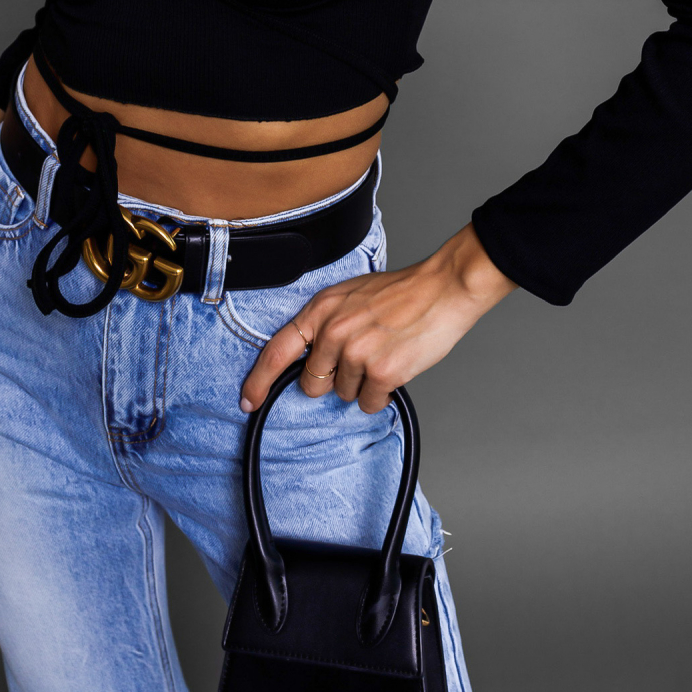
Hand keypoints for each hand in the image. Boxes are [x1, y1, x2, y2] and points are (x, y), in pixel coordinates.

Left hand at [240, 223, 516, 415]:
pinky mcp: (381, 372)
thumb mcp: (351, 296)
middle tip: (360, 357)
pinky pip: (369, 403)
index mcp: (322, 309)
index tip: (248, 400)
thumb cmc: (401, 292)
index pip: (277, 350)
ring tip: (384, 352)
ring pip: (343, 394)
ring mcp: (356, 352)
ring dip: (362, 383)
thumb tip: (312, 356)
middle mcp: (333, 331)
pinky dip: (382, 394)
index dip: (258, 380)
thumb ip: (327, 322)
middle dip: (331, 379)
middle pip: (312, 383)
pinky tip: (396, 366)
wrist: (442, 288)